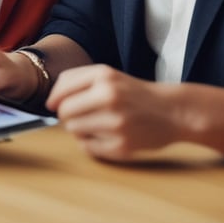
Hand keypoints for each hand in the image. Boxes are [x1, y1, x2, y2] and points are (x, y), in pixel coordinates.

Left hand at [46, 65, 176, 160]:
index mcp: (104, 76)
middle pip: (64, 112)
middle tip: (82, 114)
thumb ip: (76, 81)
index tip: (57, 104)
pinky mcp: (122, 147)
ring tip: (97, 123)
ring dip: (79, 129)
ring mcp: (116, 123)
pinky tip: (106, 135)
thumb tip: (50, 101)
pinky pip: (87, 148)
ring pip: (73, 130)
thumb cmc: (133, 92)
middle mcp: (109, 97)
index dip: (56, 100)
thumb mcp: (107, 74)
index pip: (62, 90)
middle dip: (67, 115)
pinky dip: (92, 143)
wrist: (172, 111)